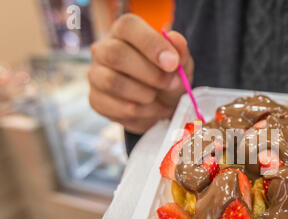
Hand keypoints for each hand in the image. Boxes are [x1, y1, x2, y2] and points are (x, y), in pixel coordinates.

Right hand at [88, 14, 193, 133]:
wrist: (162, 105)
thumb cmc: (168, 77)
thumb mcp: (181, 63)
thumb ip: (180, 50)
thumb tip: (175, 38)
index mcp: (124, 32)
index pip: (128, 27)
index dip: (152, 44)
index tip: (173, 63)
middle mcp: (103, 49)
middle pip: (116, 54)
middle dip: (150, 73)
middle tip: (170, 84)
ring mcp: (96, 75)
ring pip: (112, 82)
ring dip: (145, 94)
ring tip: (159, 98)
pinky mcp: (96, 100)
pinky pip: (116, 107)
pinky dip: (141, 112)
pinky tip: (151, 109)